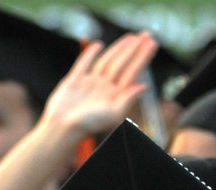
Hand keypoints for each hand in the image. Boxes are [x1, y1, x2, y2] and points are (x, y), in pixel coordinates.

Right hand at [40, 32, 157, 138]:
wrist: (63, 128)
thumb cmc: (88, 124)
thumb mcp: (113, 114)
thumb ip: (128, 100)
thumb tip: (144, 86)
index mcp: (115, 95)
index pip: (133, 71)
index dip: (143, 57)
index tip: (152, 43)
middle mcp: (104, 88)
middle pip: (123, 64)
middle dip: (134, 49)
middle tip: (147, 34)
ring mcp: (90, 84)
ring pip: (107, 61)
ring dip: (119, 49)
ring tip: (130, 38)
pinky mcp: (74, 82)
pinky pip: (84, 64)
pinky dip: (90, 54)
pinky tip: (98, 45)